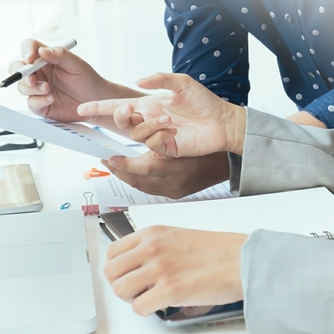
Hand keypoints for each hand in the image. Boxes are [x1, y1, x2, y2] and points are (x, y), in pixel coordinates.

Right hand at [10, 39, 142, 129]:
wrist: (96, 102)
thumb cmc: (88, 80)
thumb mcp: (77, 64)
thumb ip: (60, 55)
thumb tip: (42, 51)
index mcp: (46, 58)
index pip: (29, 48)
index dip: (26, 51)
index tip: (30, 58)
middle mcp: (39, 73)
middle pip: (18, 68)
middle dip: (21, 73)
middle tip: (32, 79)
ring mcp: (38, 89)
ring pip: (22, 87)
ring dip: (32, 88)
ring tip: (48, 89)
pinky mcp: (41, 105)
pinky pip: (31, 103)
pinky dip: (39, 101)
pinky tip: (51, 99)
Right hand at [78, 72, 246, 156]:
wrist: (223, 121)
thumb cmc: (204, 102)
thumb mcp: (181, 82)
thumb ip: (159, 78)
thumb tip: (138, 82)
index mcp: (149, 105)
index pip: (118, 107)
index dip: (99, 108)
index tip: (82, 108)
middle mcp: (149, 121)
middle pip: (122, 122)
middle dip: (120, 115)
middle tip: (129, 109)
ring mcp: (157, 136)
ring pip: (136, 134)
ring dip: (148, 125)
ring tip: (169, 121)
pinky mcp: (167, 149)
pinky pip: (153, 145)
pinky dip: (159, 136)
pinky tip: (173, 131)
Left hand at [101, 151, 229, 199]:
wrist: (225, 162)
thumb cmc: (204, 145)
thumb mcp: (179, 138)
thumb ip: (156, 142)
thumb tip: (133, 139)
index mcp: (174, 166)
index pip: (141, 168)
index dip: (122, 164)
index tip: (109, 158)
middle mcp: (173, 182)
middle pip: (138, 182)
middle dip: (119, 173)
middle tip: (108, 163)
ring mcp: (174, 191)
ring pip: (143, 188)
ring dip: (128, 178)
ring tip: (117, 168)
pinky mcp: (176, 195)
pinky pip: (152, 191)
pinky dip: (140, 182)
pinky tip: (134, 174)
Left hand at [104, 226, 246, 315]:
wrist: (243, 260)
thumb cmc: (219, 251)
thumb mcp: (179, 236)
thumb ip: (155, 247)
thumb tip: (138, 265)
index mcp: (153, 233)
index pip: (113, 252)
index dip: (117, 268)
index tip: (126, 275)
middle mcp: (151, 248)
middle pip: (110, 272)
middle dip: (120, 284)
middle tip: (136, 290)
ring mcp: (159, 269)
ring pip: (120, 290)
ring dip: (132, 298)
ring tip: (149, 297)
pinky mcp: (168, 290)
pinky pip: (138, 307)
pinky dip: (146, 310)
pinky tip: (160, 305)